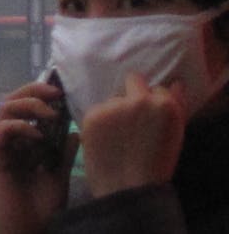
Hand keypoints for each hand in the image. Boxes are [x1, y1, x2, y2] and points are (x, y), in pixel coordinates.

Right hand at [0, 78, 77, 233]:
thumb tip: (75, 132)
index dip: (41, 95)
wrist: (26, 232)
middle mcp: (10, 142)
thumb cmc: (41, 212)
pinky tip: (38, 136)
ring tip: (49, 113)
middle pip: (12, 102)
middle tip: (55, 93)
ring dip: (27, 105)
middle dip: (32, 91)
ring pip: (4, 111)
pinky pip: (2, 132)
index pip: (27, 109)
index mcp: (25, 144)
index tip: (62, 92)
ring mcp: (0, 149)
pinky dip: (20, 127)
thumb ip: (64, 156)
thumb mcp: (59, 179)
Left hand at [82, 72, 185, 198]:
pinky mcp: (93, 113)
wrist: (128, 189)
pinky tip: (104, 140)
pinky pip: (97, 110)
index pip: (158, 89)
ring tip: (117, 136)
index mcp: (165, 105)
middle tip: (131, 116)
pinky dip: (100, 122)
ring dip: (115, 110)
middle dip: (133, 91)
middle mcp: (139, 100)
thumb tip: (175, 83)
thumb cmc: (156, 166)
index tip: (150, 119)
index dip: (153, 103)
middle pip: (133, 79)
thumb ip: (175, 107)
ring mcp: (114, 105)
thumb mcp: (174, 136)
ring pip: (114, 98)